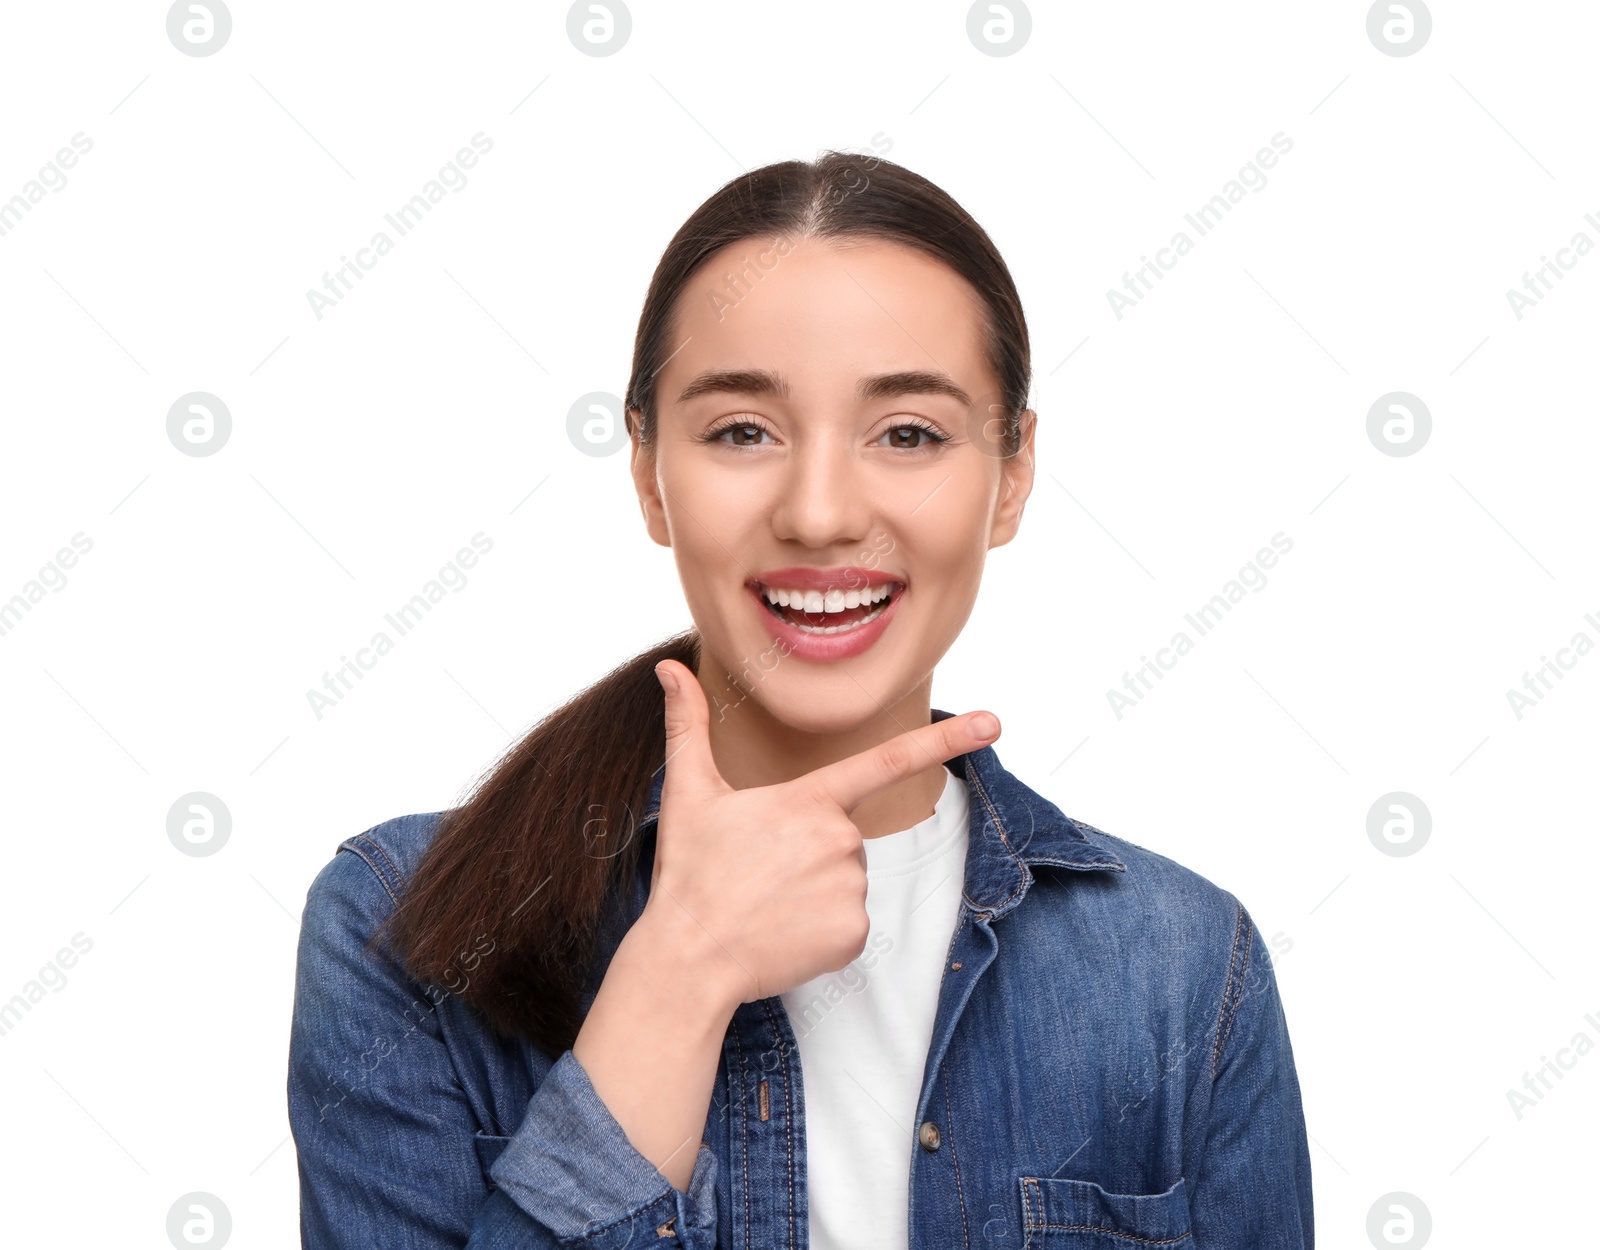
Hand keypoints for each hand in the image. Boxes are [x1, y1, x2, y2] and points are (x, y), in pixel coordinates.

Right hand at [643, 657, 999, 1003]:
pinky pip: (849, 924)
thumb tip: (668, 668)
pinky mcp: (854, 934)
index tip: (994, 724)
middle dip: (809, 853)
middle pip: (843, 836)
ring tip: (768, 904)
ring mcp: (850, 889)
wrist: (689, 958)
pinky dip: (821, 931)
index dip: (945, 738)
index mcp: (808, 800)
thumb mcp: (689, 794)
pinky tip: (784, 933)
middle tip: (761, 874)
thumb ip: (687, 725)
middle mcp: (840, 840)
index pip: (886, 760)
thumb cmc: (690, 874)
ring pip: (847, 880)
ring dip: (814, 892)